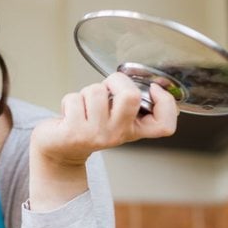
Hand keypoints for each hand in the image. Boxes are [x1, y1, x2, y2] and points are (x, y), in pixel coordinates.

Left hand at [31, 72, 178, 166]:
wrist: (61, 149)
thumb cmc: (89, 126)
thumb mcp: (115, 118)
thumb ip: (129, 103)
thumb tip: (139, 79)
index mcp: (133, 129)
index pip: (164, 125)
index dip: (166, 102)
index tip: (153, 89)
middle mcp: (118, 134)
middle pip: (130, 96)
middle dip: (116, 80)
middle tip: (107, 88)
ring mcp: (96, 135)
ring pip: (96, 91)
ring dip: (86, 91)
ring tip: (84, 106)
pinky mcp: (74, 132)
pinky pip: (74, 98)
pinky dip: (68, 100)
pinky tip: (70, 113)